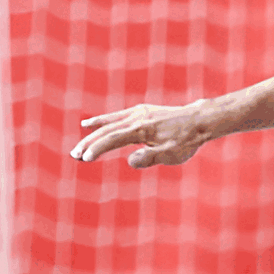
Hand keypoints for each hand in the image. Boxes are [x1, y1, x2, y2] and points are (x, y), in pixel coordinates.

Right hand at [72, 101, 216, 167]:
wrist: (198, 120)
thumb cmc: (186, 141)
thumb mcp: (172, 154)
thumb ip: (150, 157)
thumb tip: (130, 161)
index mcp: (141, 129)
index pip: (113, 139)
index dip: (98, 148)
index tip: (85, 158)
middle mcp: (136, 118)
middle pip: (106, 131)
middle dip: (89, 144)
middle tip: (75, 156)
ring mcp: (136, 112)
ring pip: (108, 124)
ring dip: (91, 136)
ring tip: (78, 148)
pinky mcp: (140, 111)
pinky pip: (115, 116)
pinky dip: (101, 121)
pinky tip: (88, 125)